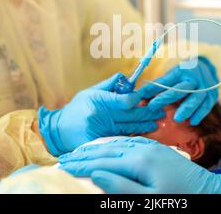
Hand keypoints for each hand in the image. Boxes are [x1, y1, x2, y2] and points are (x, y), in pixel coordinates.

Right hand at [38, 74, 164, 155]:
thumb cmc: (76, 108)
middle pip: (130, 115)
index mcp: (99, 101)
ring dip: (145, 125)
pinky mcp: (102, 142)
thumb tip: (126, 78)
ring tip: (157, 122)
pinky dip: (134, 134)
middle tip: (161, 110)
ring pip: (129, 127)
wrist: (59, 131)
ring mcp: (102, 131)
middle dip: (147, 113)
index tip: (144, 96)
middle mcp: (101, 117)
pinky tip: (145, 133)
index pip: (124, 101)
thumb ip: (108, 84)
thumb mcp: (89, 91)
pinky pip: (122, 137)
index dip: (137, 99)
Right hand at [58, 137, 220, 193]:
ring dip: (96, 147)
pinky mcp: (156, 148)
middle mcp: (143, 149)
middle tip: (64, 158)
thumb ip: (122, 188)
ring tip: (79, 151)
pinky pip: (128, 142)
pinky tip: (107, 146)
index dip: (81, 165)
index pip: (102, 162)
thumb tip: (96, 175)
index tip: (62, 167)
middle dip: (84, 155)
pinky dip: (112, 143)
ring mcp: (151, 147)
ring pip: (116, 143)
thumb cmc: (179, 199)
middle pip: (106, 150)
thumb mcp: (151, 201)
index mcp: (139, 162)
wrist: (208, 190)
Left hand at [138, 56, 218, 125]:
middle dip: (166, 98)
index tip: (143, 98)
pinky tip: (192, 122)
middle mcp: (193, 78)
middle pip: (180, 88)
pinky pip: (207, 105)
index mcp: (181, 71)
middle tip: (154, 107)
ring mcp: (205, 86)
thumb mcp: (172, 75)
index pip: (166, 81)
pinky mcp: (213, 94)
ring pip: (196, 97)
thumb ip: (158, 85)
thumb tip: (139, 95)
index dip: (154, 89)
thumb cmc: (184, 74)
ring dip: (187, 108)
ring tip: (177, 119)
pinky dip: (200, 114)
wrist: (207, 67)